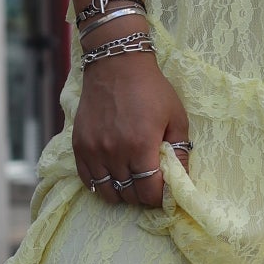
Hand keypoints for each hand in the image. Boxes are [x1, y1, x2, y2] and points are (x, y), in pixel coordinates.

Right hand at [73, 52, 190, 209]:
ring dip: (122, 193)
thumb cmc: (151, 89)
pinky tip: (113, 176)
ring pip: (107, 192)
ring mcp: (94, 151)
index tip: (164, 192)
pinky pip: (88, 180)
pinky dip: (101, 184)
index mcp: (141, 146)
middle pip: (129, 195)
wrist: (116, 65)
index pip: (150, 192)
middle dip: (143, 195)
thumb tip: (183, 179)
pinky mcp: (79, 146)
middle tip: (150, 186)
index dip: (159, 198)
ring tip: (131, 182)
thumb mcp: (176, 117)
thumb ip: (180, 151)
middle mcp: (115, 152)